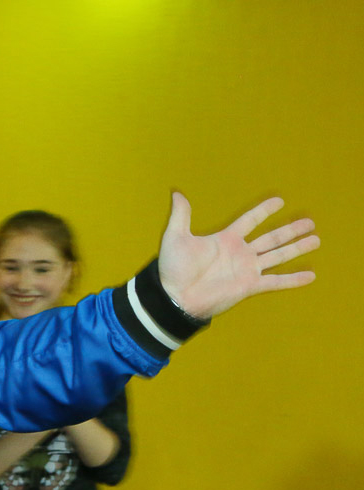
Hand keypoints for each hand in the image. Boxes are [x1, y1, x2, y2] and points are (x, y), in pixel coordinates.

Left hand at [158, 193, 318, 318]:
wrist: (175, 297)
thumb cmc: (173, 268)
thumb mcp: (175, 237)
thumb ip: (181, 215)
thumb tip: (177, 193)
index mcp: (225, 239)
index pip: (249, 220)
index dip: (264, 211)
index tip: (280, 201)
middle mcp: (240, 253)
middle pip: (271, 238)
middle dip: (291, 230)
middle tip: (310, 222)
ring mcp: (246, 269)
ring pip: (278, 255)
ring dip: (297, 248)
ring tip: (316, 240)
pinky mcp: (249, 286)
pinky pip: (276, 281)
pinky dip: (293, 279)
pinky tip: (310, 275)